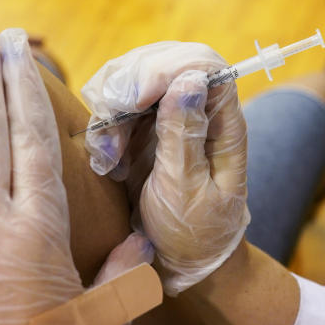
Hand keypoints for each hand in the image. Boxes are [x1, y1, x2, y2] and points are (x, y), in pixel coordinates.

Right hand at [82, 43, 248, 294]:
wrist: (182, 264)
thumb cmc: (195, 233)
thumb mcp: (188, 191)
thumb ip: (185, 135)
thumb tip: (190, 80)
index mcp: (222, 122)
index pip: (203, 63)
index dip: (167, 68)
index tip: (136, 99)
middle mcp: (197, 110)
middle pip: (163, 60)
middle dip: (130, 86)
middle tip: (112, 128)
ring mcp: (168, 117)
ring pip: (133, 78)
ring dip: (111, 110)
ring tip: (109, 157)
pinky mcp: (142, 130)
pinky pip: (115, 105)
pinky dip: (102, 127)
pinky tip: (106, 161)